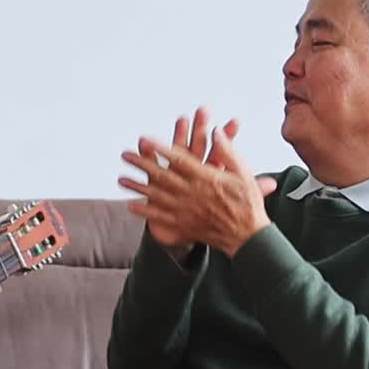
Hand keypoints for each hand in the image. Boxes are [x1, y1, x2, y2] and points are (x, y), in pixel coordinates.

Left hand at [118, 109, 276, 256]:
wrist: (247, 237)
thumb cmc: (247, 203)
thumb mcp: (243, 173)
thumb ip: (228, 152)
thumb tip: (216, 132)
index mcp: (206, 178)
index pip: (179, 160)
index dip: (161, 149)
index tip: (146, 140)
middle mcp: (192, 193)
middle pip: (162, 176)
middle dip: (141, 164)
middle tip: (124, 155)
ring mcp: (186, 210)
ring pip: (156, 196)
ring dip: (137, 187)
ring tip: (120, 179)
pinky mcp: (184, 225)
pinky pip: (160, 218)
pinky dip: (145, 212)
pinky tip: (130, 206)